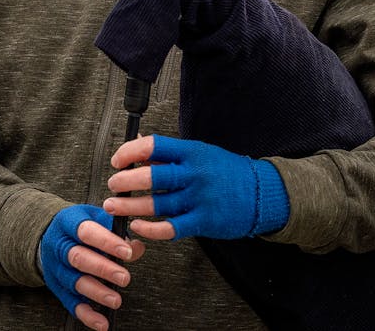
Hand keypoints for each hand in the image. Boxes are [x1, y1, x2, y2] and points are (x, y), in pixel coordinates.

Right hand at [39, 204, 143, 329]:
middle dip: (103, 269)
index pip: (86, 231)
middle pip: (78, 257)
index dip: (106, 242)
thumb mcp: (95, 219)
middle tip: (124, 277)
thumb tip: (136, 247)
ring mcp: (57, 267)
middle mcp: (59, 245)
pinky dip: (86, 314)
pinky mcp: (57, 287)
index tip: (126, 252)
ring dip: (97, 292)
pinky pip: (70, 303)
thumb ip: (116, 231)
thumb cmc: (78, 227)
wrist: (48, 236)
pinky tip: (101, 322)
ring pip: (74, 282)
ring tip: (115, 300)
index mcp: (68, 222)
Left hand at [104, 135, 288, 240]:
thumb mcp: (200, 153)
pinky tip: (138, 226)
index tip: (117, 160)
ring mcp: (199, 199)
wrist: (262, 193)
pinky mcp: (204, 221)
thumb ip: (169, 155)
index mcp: (191, 152)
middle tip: (113, 185)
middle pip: (152, 177)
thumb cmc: (226, 171)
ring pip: (157, 204)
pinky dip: (151, 228)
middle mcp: (194, 174)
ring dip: (130, 206)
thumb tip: (136, 147)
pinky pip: (171, 227)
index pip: (154, 146)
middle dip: (125, 181)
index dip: (129, 152)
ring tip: (114, 205)